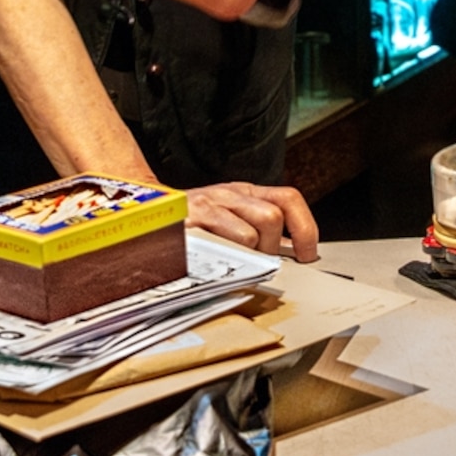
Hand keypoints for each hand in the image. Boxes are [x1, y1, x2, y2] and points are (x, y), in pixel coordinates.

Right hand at [184, 181, 321, 261]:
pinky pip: (222, 244)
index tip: (308, 254)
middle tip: (256, 263)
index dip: (305, 227)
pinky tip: (216, 263)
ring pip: (250, 233)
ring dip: (248, 257)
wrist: (147, 213)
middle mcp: (230, 193)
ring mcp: (209, 205)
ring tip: (233, 263)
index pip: (288, 198)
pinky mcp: (191, 222)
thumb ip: (258, 230)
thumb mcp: (229, 218)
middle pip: (272, 217)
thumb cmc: (193, 222)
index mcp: (245, 192)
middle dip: (271, 248)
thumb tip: (292, 252)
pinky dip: (226, 260)